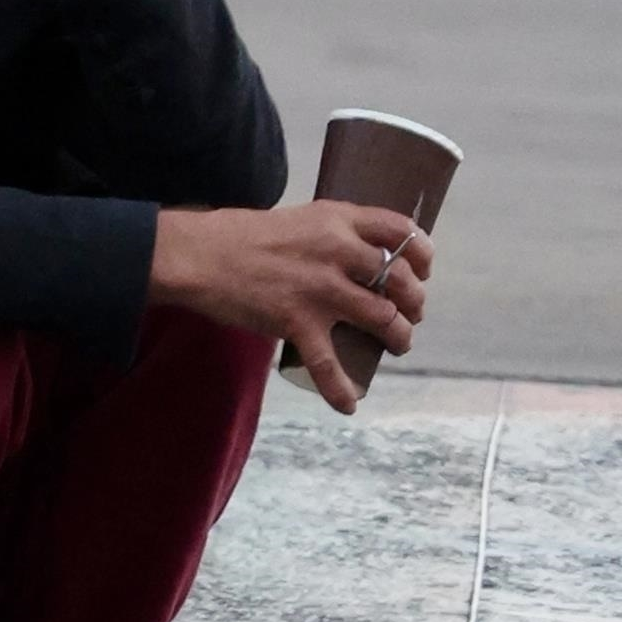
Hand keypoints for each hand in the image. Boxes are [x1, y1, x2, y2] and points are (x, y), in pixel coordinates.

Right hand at [150, 202, 433, 416]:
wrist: (199, 256)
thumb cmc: (240, 236)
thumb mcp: (298, 219)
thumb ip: (330, 235)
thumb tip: (358, 260)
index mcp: (337, 219)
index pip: (400, 230)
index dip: (421, 252)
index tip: (422, 268)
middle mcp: (337, 250)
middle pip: (400, 278)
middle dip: (414, 301)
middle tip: (410, 313)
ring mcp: (321, 288)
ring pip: (384, 318)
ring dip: (399, 337)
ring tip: (398, 345)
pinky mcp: (298, 321)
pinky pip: (330, 365)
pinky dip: (343, 388)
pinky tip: (350, 403)